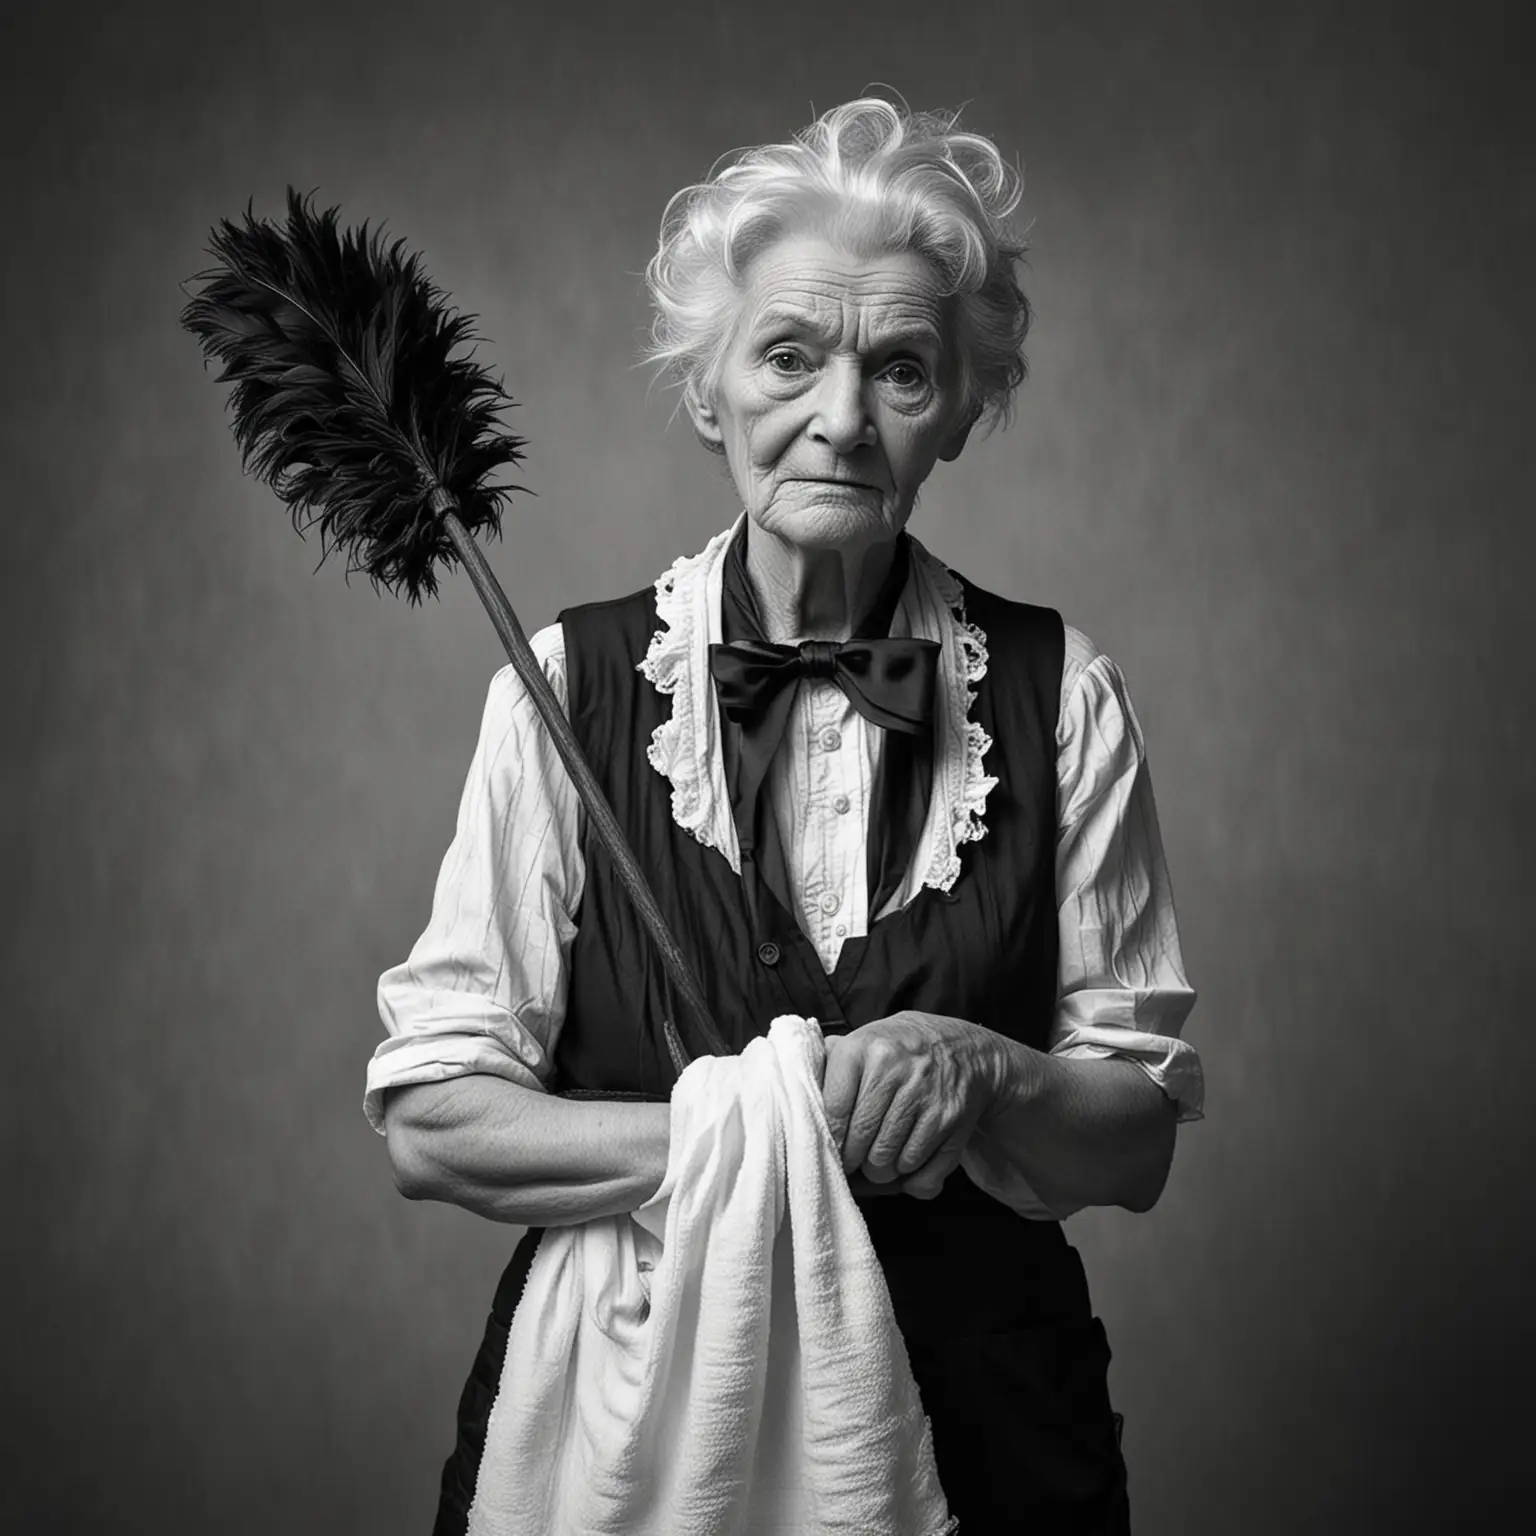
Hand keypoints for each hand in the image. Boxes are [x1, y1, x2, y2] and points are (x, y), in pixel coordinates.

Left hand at [820, 1011, 1005, 1200]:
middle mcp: (894, 1068)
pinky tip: (904, 1158)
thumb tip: (797, 1096)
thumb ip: (829, 1063)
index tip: (827, 1146)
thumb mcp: (864, 1041)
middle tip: (851, 1162)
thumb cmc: (899, 1050)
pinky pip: (917, 1167)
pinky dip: (907, 1173)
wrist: (964, 1047)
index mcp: (863, 1048)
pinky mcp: (949, 1118)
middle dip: (850, 1161)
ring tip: (877, 1160)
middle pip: (858, 1141)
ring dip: (878, 1170)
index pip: (833, 1110)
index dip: (828, 1138)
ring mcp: (924, 1095)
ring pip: (886, 1160)